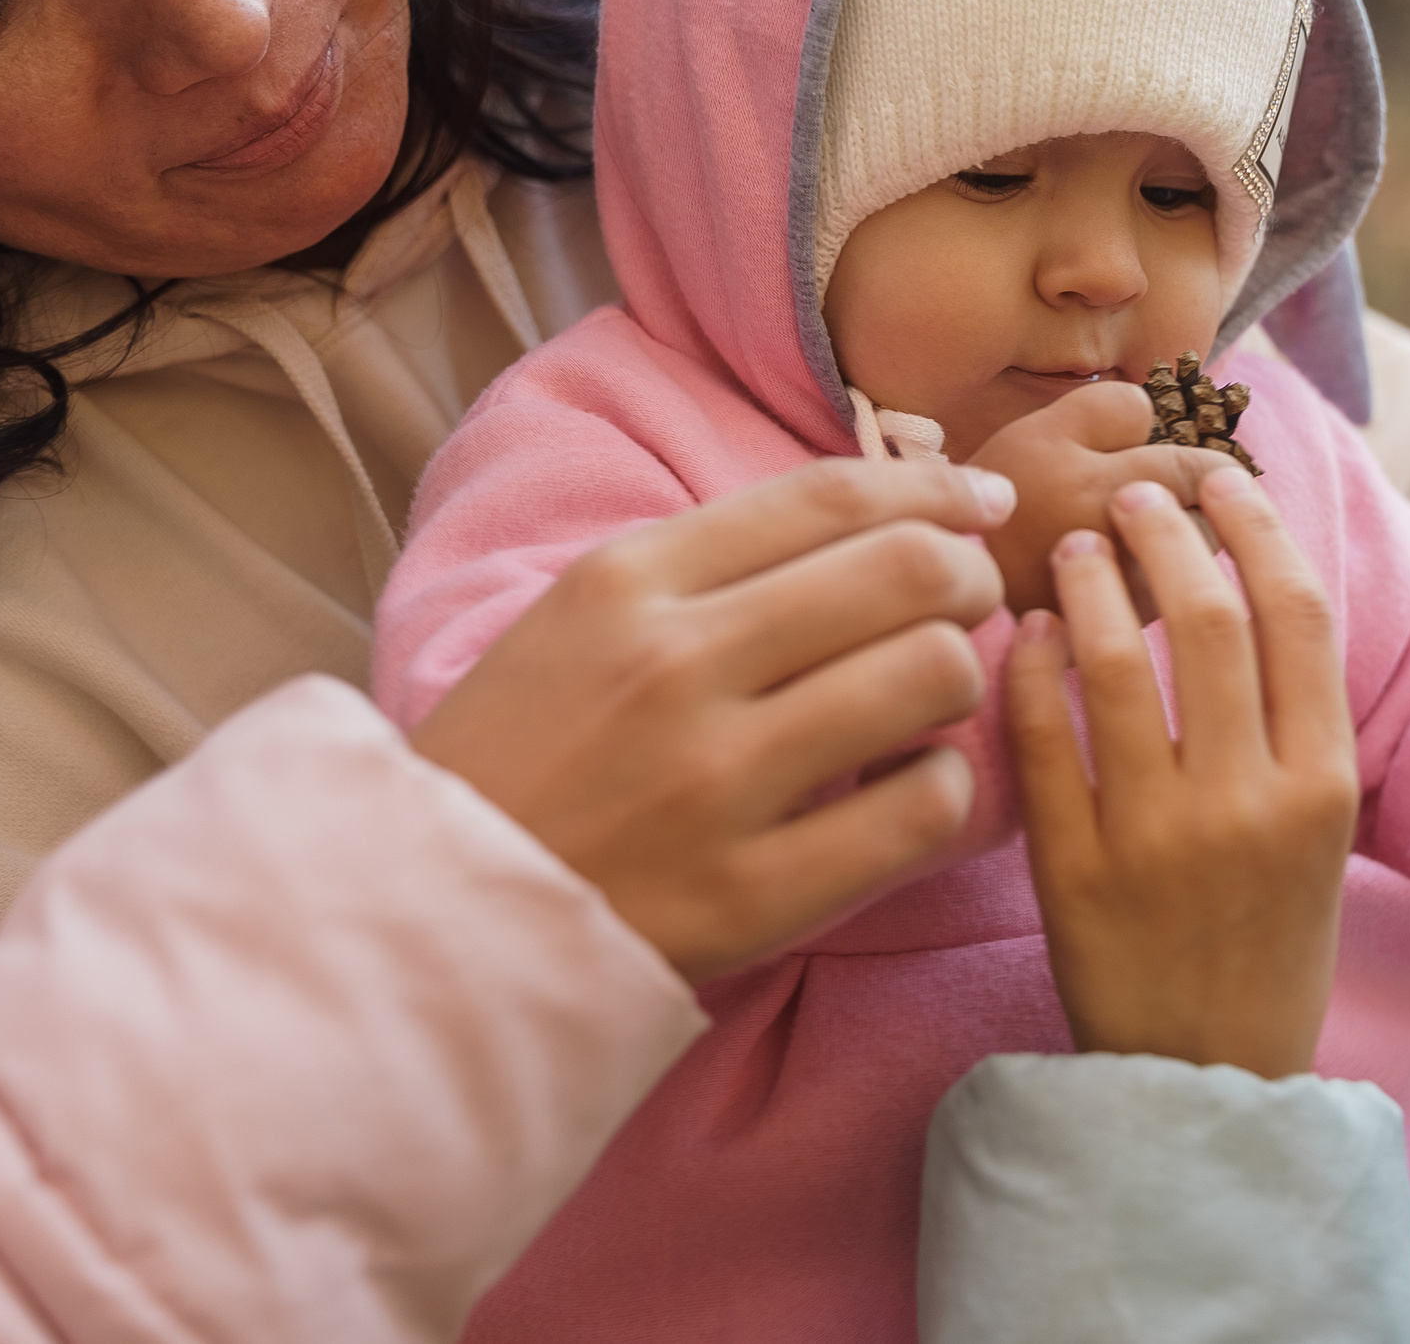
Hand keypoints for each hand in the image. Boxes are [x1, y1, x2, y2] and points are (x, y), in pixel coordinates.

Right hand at [411, 458, 1013, 982]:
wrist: (429, 921)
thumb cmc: (525, 757)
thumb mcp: (581, 619)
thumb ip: (715, 562)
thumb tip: (888, 512)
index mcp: (629, 582)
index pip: (832, 495)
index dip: (936, 487)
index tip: (980, 502)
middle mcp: (676, 666)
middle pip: (909, 570)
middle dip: (972, 573)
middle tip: (973, 602)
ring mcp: (715, 783)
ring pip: (931, 674)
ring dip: (961, 676)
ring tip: (931, 699)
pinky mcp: (751, 894)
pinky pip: (921, 810)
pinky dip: (944, 788)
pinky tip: (911, 788)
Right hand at [968, 380, 1241, 618]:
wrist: (950, 586)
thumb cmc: (1000, 500)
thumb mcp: (1045, 429)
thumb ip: (1113, 409)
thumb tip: (1160, 423)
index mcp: (1134, 487)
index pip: (1215, 472)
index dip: (1207, 464)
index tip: (1181, 466)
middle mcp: (1150, 550)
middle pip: (1215, 526)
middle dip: (1197, 510)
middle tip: (1151, 502)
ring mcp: (1140, 602)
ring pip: (1194, 571)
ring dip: (1176, 551)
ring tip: (1124, 538)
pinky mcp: (1125, 638)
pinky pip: (1163, 605)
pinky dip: (1150, 585)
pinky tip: (1112, 575)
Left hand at [1008, 468, 1360, 1078]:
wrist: (1206, 1080)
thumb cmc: (1267, 940)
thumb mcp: (1319, 832)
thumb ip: (1294, 722)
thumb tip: (1252, 584)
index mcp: (1324, 785)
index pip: (1295, 614)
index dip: (1255, 528)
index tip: (1220, 482)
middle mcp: (1250, 803)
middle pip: (1207, 618)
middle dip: (1166, 534)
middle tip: (1132, 499)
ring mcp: (1158, 839)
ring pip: (1111, 665)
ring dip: (1089, 584)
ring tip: (1076, 547)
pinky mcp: (1075, 874)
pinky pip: (1040, 741)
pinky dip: (1029, 671)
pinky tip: (1024, 632)